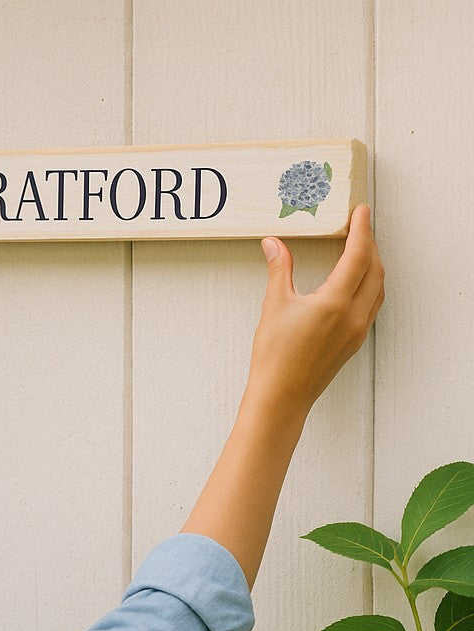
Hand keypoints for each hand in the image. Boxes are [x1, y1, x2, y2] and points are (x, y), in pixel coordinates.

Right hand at [246, 204, 384, 418]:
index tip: (361, 212)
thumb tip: (274, 244)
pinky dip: (369, 286)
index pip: (358, 256)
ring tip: (360, 251)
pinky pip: (371, 306)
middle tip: (360, 228)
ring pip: (377, 289)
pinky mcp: (353, 343)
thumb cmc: (274, 357)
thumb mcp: (274, 307)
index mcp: (334, 303)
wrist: (281, 397)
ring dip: (373, 266)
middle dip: (370, 244)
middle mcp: (353, 316)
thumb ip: (280, 270)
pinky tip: (355, 284)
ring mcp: (357, 331)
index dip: (361, 230)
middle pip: (375, 269)